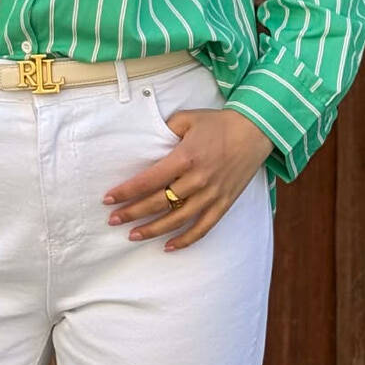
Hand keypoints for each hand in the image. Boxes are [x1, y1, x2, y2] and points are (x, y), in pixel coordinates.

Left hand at [103, 107, 272, 250]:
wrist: (255, 131)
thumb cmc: (218, 123)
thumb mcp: (188, 118)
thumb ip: (165, 130)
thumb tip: (147, 143)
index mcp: (186, 157)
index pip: (149, 180)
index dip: (127, 191)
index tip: (109, 199)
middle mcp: (198, 179)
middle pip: (159, 202)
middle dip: (133, 213)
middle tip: (113, 220)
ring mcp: (212, 194)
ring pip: (177, 219)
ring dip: (153, 230)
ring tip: (132, 235)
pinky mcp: (224, 203)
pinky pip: (203, 228)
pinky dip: (186, 240)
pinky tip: (169, 246)